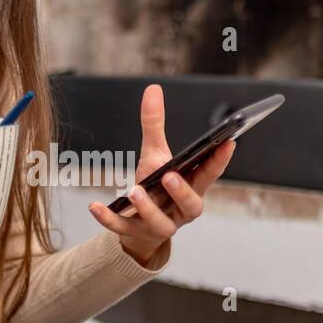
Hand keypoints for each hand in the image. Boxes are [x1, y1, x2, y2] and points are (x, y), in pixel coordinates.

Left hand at [87, 84, 235, 265]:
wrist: (139, 226)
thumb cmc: (155, 188)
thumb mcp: (155, 155)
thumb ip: (155, 125)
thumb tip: (153, 89)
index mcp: (192, 189)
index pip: (209, 175)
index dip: (219, 160)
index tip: (228, 143)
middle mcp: (180, 210)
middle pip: (192, 206)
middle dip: (182, 192)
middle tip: (171, 176)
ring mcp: (159, 225)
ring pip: (161, 223)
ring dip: (148, 208)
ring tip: (135, 191)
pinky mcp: (135, 234)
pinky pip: (123, 229)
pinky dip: (109, 219)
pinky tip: (94, 206)